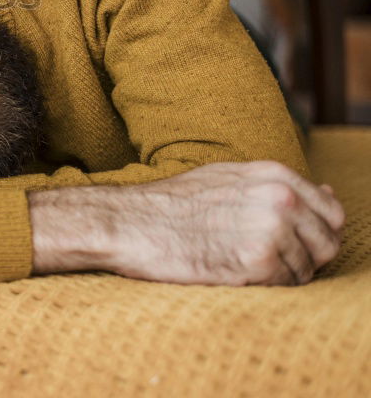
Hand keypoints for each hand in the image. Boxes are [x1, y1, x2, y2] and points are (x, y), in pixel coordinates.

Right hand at [29, 160, 345, 285]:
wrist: (129, 222)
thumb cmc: (173, 204)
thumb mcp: (228, 178)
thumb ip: (278, 186)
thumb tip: (328, 194)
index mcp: (274, 175)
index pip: (331, 212)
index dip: (317, 232)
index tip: (293, 241)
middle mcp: (280, 199)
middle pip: (326, 244)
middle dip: (304, 256)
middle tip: (263, 257)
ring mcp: (271, 230)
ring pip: (305, 269)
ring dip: (280, 274)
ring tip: (238, 262)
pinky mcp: (257, 262)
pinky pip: (284, 287)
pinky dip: (264, 286)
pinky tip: (232, 271)